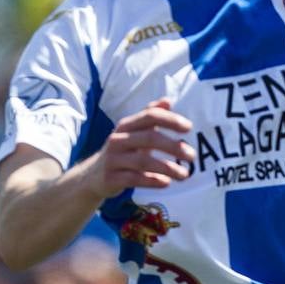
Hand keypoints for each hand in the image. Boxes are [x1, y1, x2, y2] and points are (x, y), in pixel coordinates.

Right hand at [80, 100, 195, 200]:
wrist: (92, 176)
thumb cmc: (122, 150)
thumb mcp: (134, 132)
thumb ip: (150, 116)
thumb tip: (168, 100)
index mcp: (126, 125)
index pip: (149, 116)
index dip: (170, 120)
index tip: (189, 128)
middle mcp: (118, 139)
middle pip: (149, 138)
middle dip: (173, 146)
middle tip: (192, 155)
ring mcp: (113, 159)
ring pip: (143, 161)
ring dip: (167, 168)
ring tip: (185, 174)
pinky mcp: (111, 178)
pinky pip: (134, 179)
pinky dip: (152, 181)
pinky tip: (166, 183)